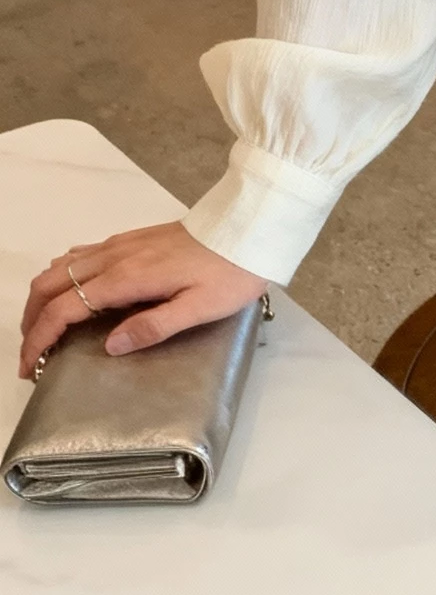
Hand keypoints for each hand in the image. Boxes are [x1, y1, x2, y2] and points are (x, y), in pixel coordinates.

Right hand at [19, 223, 265, 379]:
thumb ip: (153, 327)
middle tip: (31, 352)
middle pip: (49, 284)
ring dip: (42, 298)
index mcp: (126, 278)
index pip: (64, 309)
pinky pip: (79, 255)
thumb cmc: (229, 273)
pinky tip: (69, 293)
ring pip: (59, 267)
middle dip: (31, 319)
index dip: (39, 339)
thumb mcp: (199, 308)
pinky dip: (60, 277)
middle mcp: (113, 257)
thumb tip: (110, 346)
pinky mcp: (127, 239)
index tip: (29, 366)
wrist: (246, 228)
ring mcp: (118, 244)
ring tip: (45, 328)